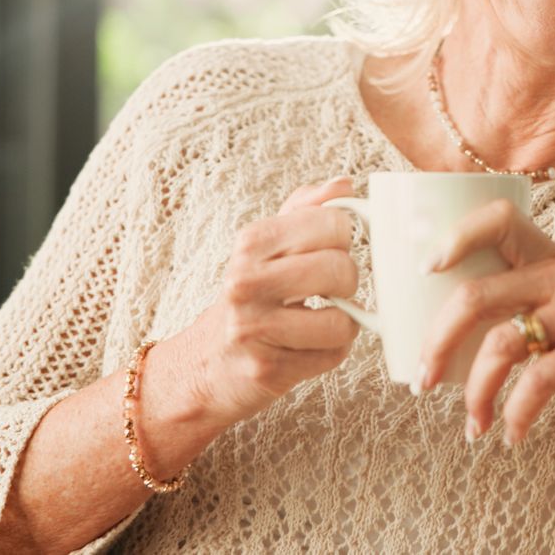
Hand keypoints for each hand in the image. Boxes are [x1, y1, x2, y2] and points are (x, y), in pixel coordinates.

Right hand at [172, 176, 360, 425]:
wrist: (206, 362)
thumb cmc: (248, 298)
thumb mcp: (267, 246)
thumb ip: (306, 210)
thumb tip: (342, 184)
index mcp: (249, 243)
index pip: (332, 223)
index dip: (344, 237)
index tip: (333, 247)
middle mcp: (245, 282)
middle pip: (339, 270)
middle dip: (347, 281)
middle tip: (332, 287)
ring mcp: (253, 328)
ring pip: (341, 321)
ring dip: (342, 323)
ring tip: (321, 319)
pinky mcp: (266, 369)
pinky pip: (332, 356)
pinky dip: (330, 352)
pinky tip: (308, 345)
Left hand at [416, 200, 554, 445]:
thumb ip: (531, 304)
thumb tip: (455, 335)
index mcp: (553, 258)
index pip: (497, 218)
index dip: (453, 236)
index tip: (423, 271)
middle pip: (474, 296)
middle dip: (436, 343)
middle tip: (423, 379)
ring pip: (500, 344)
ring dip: (474, 392)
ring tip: (472, 424)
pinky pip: (539, 382)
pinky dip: (516, 414)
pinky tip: (512, 433)